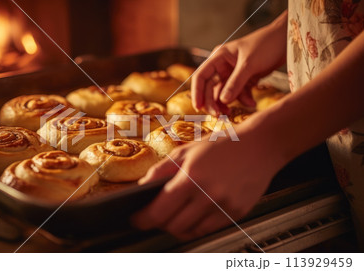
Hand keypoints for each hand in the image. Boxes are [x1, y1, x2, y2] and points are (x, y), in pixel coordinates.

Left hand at [132, 124, 284, 239]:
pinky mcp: (237, 213)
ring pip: (190, 232)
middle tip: (154, 215)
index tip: (136, 220)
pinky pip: (208, 229)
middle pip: (173, 226)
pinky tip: (193, 214)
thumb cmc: (221, 145)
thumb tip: (141, 188)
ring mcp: (224, 207)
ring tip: (174, 214)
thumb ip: (160, 171)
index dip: (142, 219)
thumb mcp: (185, 151)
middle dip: (158, 223)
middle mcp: (208, 195)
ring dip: (177, 227)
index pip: (159, 211)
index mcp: (191, 177)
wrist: (260, 145)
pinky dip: (196, 226)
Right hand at [192, 11, 287, 114]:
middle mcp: (223, 66)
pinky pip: (239, 93)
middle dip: (214, 102)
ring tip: (232, 113)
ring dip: (229, 103)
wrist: (286, 41)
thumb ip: (235, 83)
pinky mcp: (245, 79)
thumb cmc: (266, 44)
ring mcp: (233, 73)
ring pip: (224, 93)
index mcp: (219, 57)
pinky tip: (252, 103)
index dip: (197, 92)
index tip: (198, 107)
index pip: (201, 76)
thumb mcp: (249, 64)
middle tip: (218, 116)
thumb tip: (223, 101)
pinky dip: (244, 99)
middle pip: (211, 88)